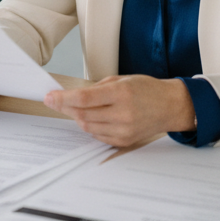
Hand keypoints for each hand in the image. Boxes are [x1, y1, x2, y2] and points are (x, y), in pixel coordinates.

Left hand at [43, 75, 195, 146]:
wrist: (170, 107)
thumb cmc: (146, 89)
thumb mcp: (123, 79)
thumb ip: (98, 88)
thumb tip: (72, 96)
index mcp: (122, 93)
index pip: (84, 98)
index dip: (63, 99)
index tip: (49, 97)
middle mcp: (123, 113)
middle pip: (82, 114)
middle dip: (66, 107)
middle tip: (56, 101)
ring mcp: (124, 130)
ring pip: (87, 126)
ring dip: (78, 117)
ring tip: (77, 108)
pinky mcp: (124, 141)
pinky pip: (97, 135)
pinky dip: (91, 126)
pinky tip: (94, 118)